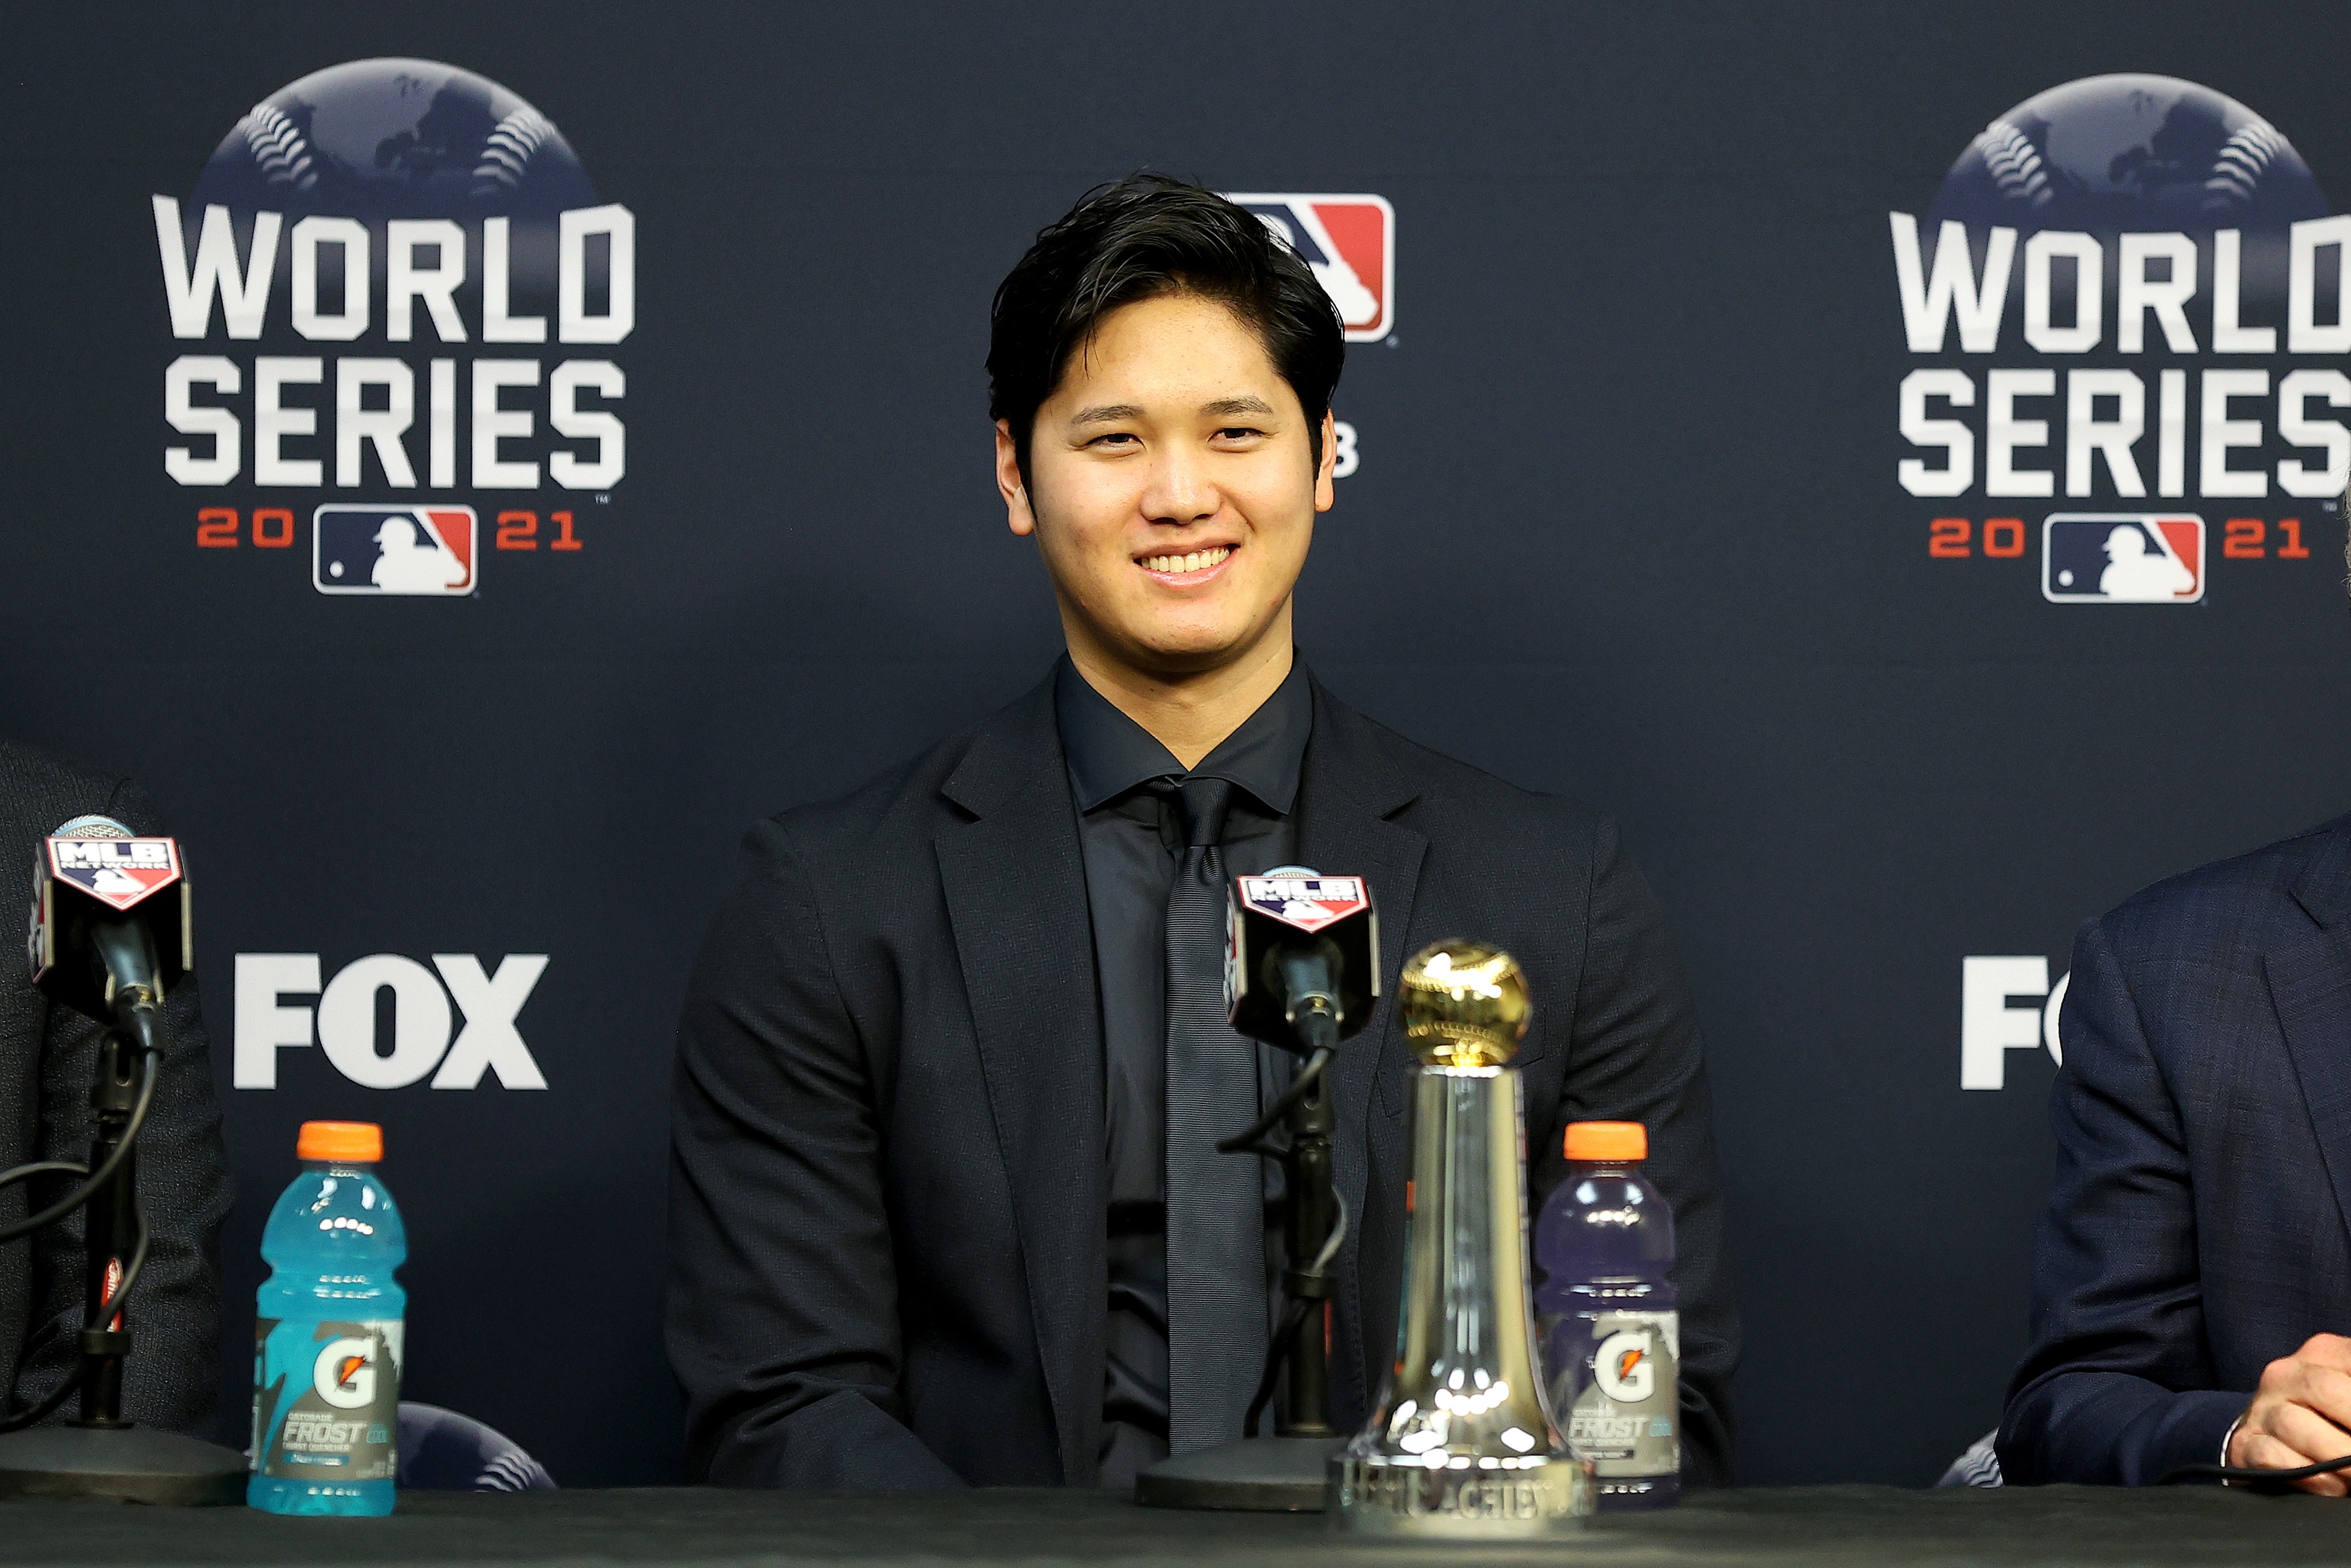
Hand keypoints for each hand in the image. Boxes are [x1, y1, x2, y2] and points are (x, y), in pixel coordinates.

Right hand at [2231, 1334, 2350, 1494]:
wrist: (2278, 1436)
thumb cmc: (2336, 1418)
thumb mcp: (2350, 1393)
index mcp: (2322, 1353)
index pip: (2350, 1362)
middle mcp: (2285, 1374)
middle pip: (2323, 1389)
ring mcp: (2261, 1408)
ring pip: (2294, 1423)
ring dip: (2334, 1457)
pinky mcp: (2244, 1443)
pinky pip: (2269, 1454)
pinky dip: (2307, 1475)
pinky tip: (2332, 1484)